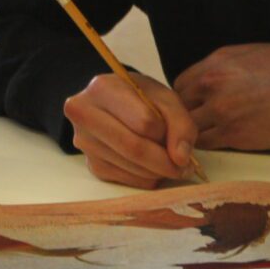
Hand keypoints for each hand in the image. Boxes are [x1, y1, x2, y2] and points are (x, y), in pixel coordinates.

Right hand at [63, 73, 199, 187]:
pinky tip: (152, 166)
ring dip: (158, 172)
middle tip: (185, 167)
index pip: (144, 121)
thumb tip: (181, 159)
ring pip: (131, 167)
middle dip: (166, 162)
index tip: (177, 135)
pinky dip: (147, 178)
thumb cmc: (140, 97)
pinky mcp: (91, 165)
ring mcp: (85, 143)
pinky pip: (127, 180)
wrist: (114, 105)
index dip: (167, 132)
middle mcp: (84, 115)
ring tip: (171, 163)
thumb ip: (180, 123)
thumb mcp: (165, 98)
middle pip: (134, 149)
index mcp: (103, 88)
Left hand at [174, 44, 269, 152]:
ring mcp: (223, 111)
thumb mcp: (255, 55)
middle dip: (184, 119)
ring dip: (194, 137)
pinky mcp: (237, 135)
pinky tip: (220, 147)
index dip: (183, 99)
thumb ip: (228, 70)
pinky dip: (210, 148)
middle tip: (195, 129)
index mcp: (218, 61)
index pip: (179, 84)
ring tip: (204, 143)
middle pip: (177, 108)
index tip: (193, 108)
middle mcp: (214, 84)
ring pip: (189, 130)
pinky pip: (208, 146)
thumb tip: (215, 85)